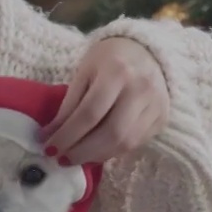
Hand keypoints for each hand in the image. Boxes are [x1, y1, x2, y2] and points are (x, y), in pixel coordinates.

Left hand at [40, 37, 168, 164]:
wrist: (146, 51)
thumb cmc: (108, 59)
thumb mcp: (84, 73)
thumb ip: (68, 105)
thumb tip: (50, 137)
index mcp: (117, 72)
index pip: (89, 113)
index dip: (67, 136)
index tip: (49, 149)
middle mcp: (141, 90)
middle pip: (110, 133)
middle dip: (82, 152)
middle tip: (62, 160)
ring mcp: (155, 106)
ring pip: (125, 143)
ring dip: (96, 156)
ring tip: (77, 158)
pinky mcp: (161, 119)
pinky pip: (135, 144)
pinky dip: (112, 152)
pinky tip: (96, 152)